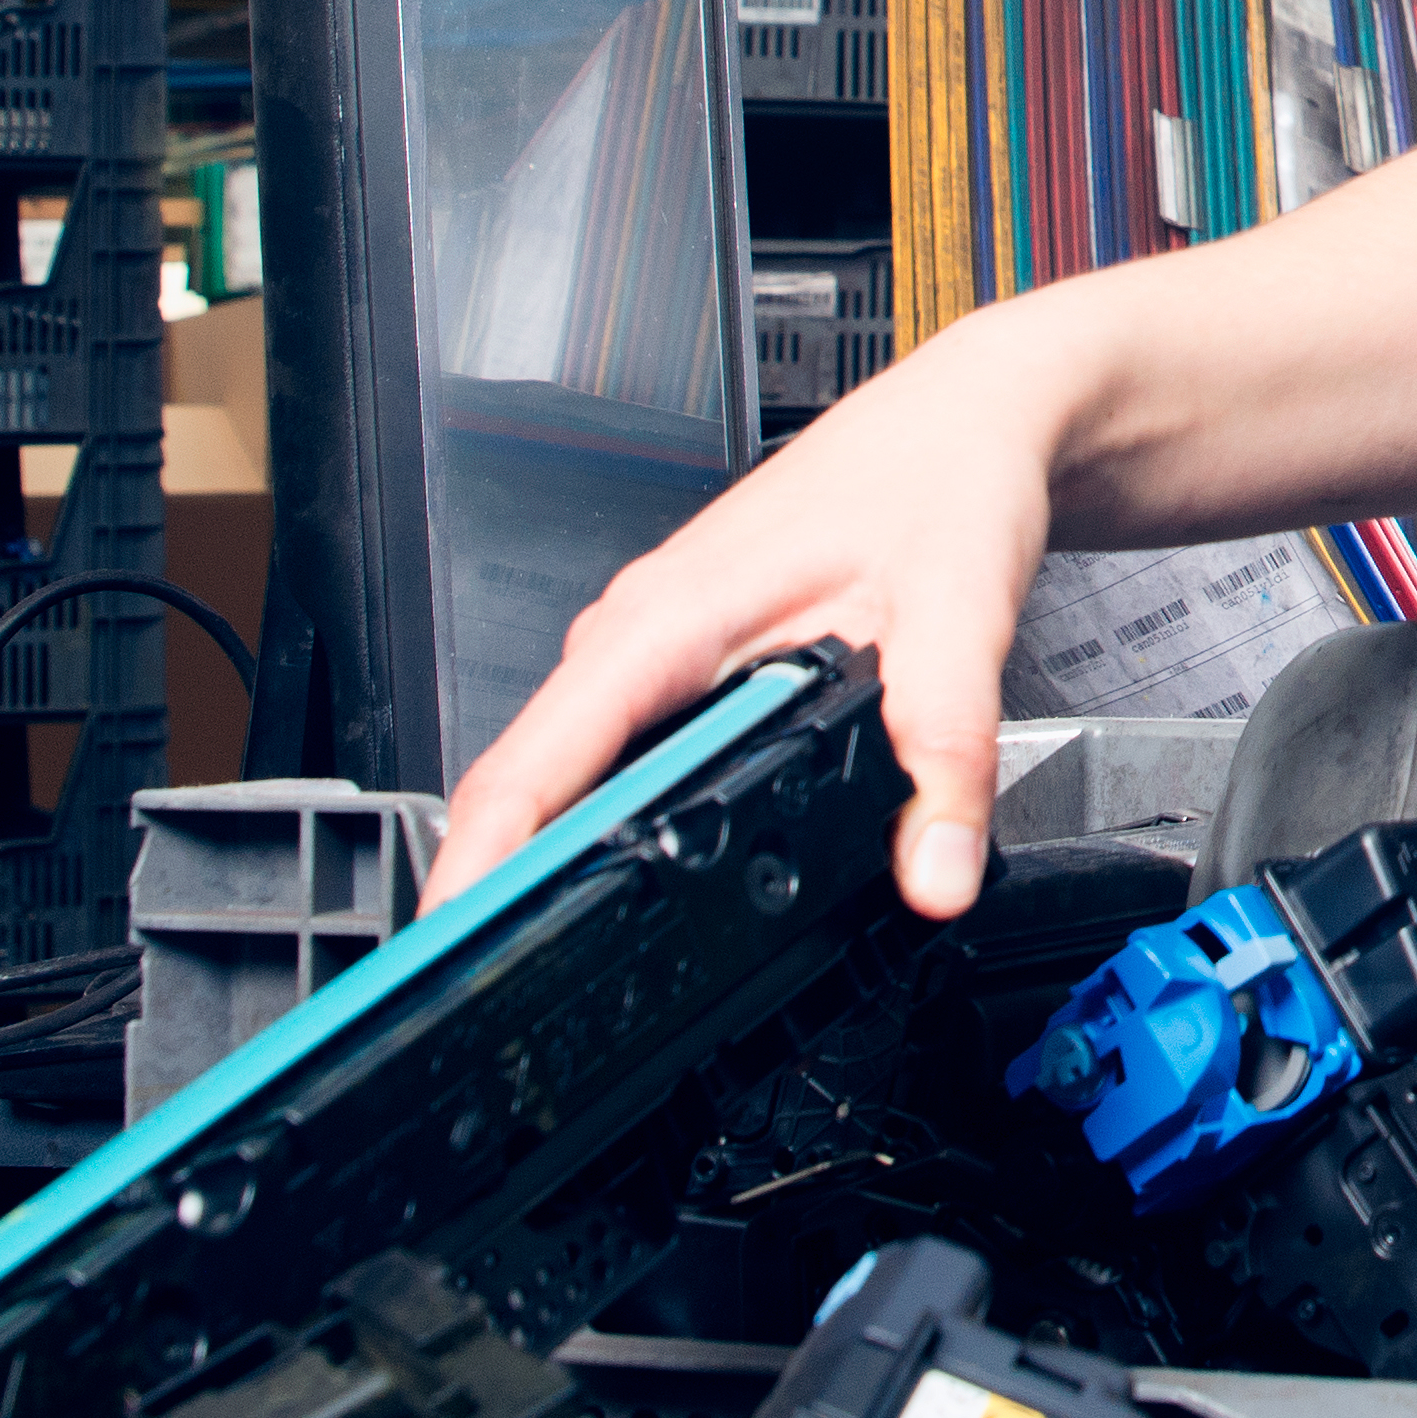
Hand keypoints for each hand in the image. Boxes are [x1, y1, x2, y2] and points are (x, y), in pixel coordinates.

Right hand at [433, 310, 1074, 921]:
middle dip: (500, 888)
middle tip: (492, 998)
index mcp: (668, 618)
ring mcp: (658, 642)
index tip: (446, 951)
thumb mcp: (958, 619)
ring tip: (537, 959)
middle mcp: (641, 629)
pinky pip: (619, 748)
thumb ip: (943, 755)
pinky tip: (629, 870)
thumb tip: (933, 873)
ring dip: (550, 854)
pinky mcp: (690, 654)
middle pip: (533, 779)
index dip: (477, 867)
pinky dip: (607, 814)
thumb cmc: (944, 478)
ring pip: (575, 766)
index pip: (530, 762)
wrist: (970, 419)